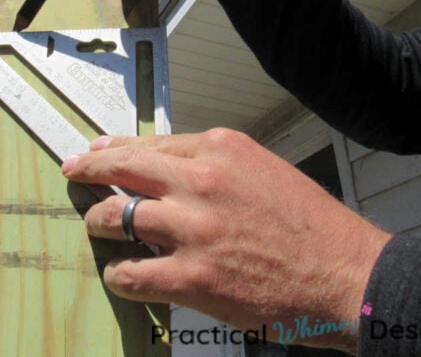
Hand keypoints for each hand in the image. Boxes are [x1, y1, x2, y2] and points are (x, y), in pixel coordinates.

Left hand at [61, 129, 391, 351]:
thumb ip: (213, 164)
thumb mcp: (263, 171)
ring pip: (116, 218)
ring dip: (99, 223)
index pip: (151, 143)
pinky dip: (119, 274)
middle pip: (123, 167)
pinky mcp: (192, 277)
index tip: (96, 149)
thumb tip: (164, 164)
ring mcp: (193, 230)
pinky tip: (120, 274)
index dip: (115, 147)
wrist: (347, 275)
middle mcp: (201, 182)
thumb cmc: (310, 225)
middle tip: (73, 172)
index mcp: (221, 150)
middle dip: (89, 169)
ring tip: (96, 228)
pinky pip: (131, 273)